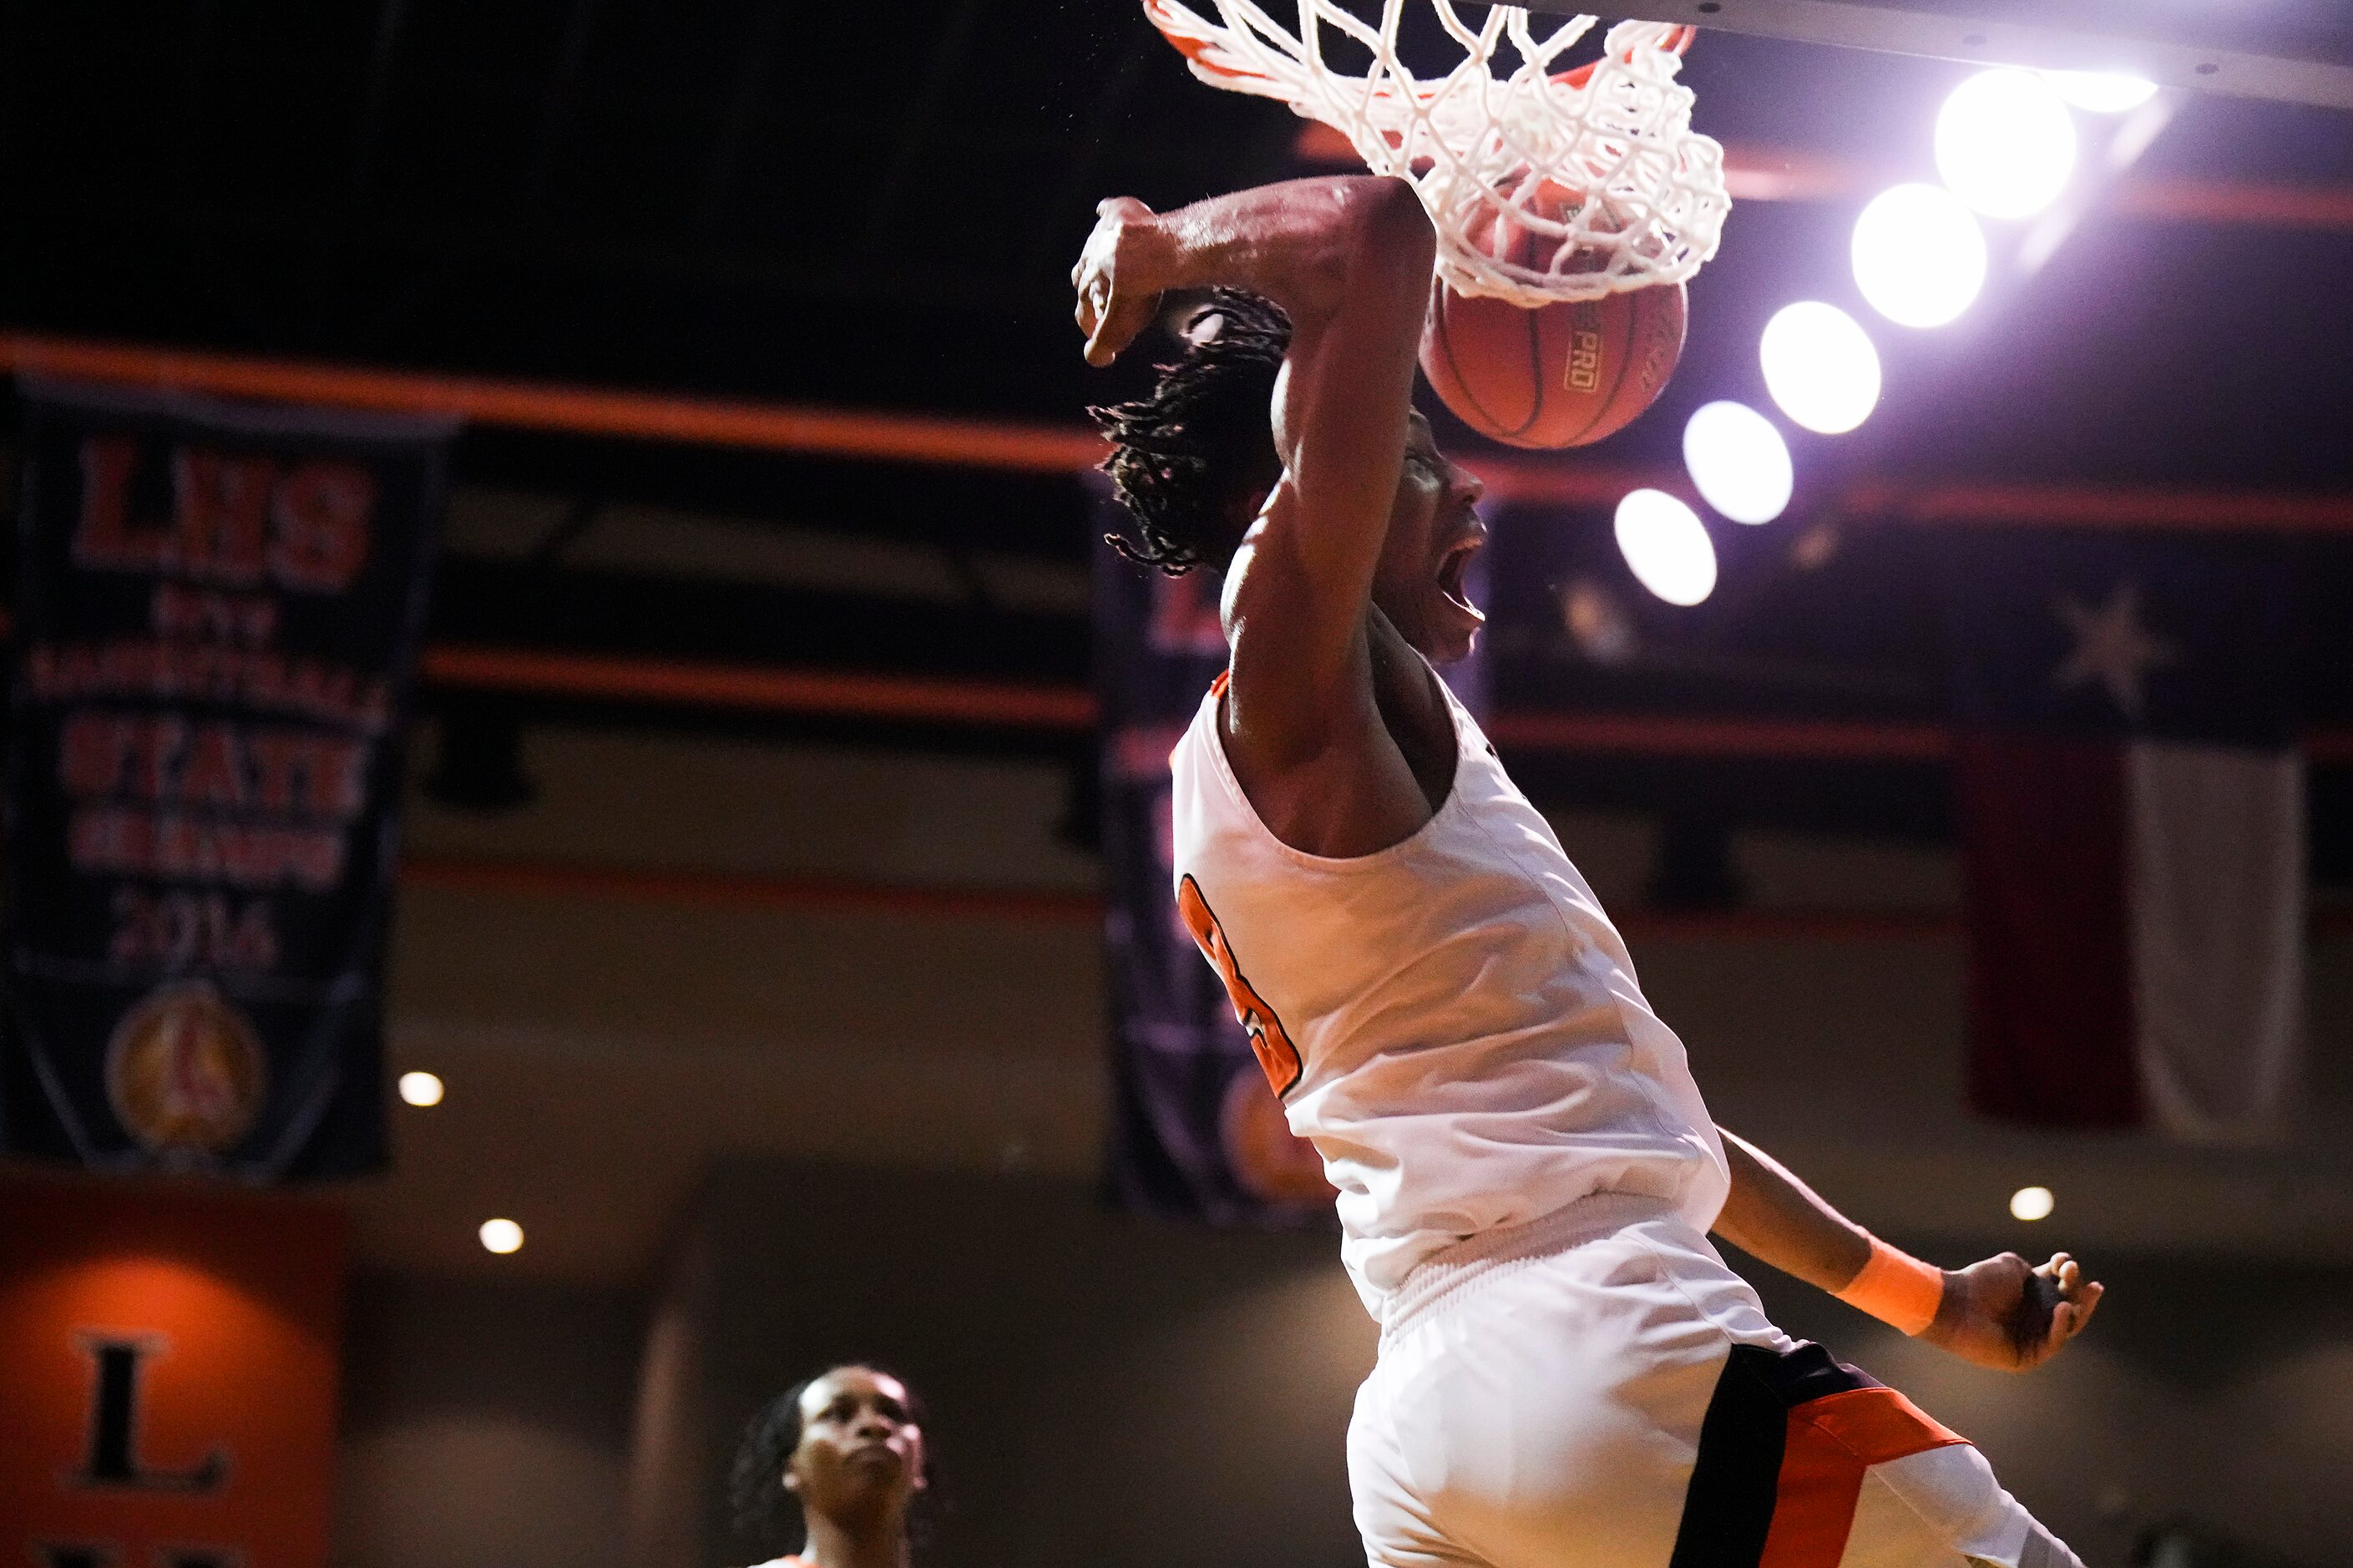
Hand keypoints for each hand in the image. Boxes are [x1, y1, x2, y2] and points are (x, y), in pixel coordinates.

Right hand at [1072, 197, 1166, 366]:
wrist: (1157, 249)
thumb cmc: (1141, 287)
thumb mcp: (1121, 324)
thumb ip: (1105, 343)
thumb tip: (1096, 359)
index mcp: (1089, 283)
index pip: (1082, 307)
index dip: (1089, 321)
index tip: (1096, 328)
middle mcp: (1089, 257)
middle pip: (1083, 276)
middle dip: (1089, 288)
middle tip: (1100, 297)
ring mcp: (1103, 234)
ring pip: (1092, 247)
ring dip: (1095, 257)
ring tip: (1104, 264)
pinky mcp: (1119, 212)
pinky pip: (1107, 210)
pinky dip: (1105, 213)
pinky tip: (1104, 211)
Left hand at [1921, 1251, 2103, 1371]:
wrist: (1955, 1303)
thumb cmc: (1978, 1282)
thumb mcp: (2011, 1266)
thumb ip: (2034, 1269)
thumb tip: (2052, 1273)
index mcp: (2030, 1295)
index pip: (2059, 1287)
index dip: (2067, 1275)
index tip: (2066, 1261)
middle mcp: (2033, 1317)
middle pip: (2069, 1310)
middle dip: (2082, 1297)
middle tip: (2092, 1285)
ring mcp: (2031, 1338)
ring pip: (2065, 1329)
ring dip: (2077, 1313)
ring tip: (2077, 1298)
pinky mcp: (2026, 1356)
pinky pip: (2050, 1344)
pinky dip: (2058, 1328)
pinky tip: (2063, 1309)